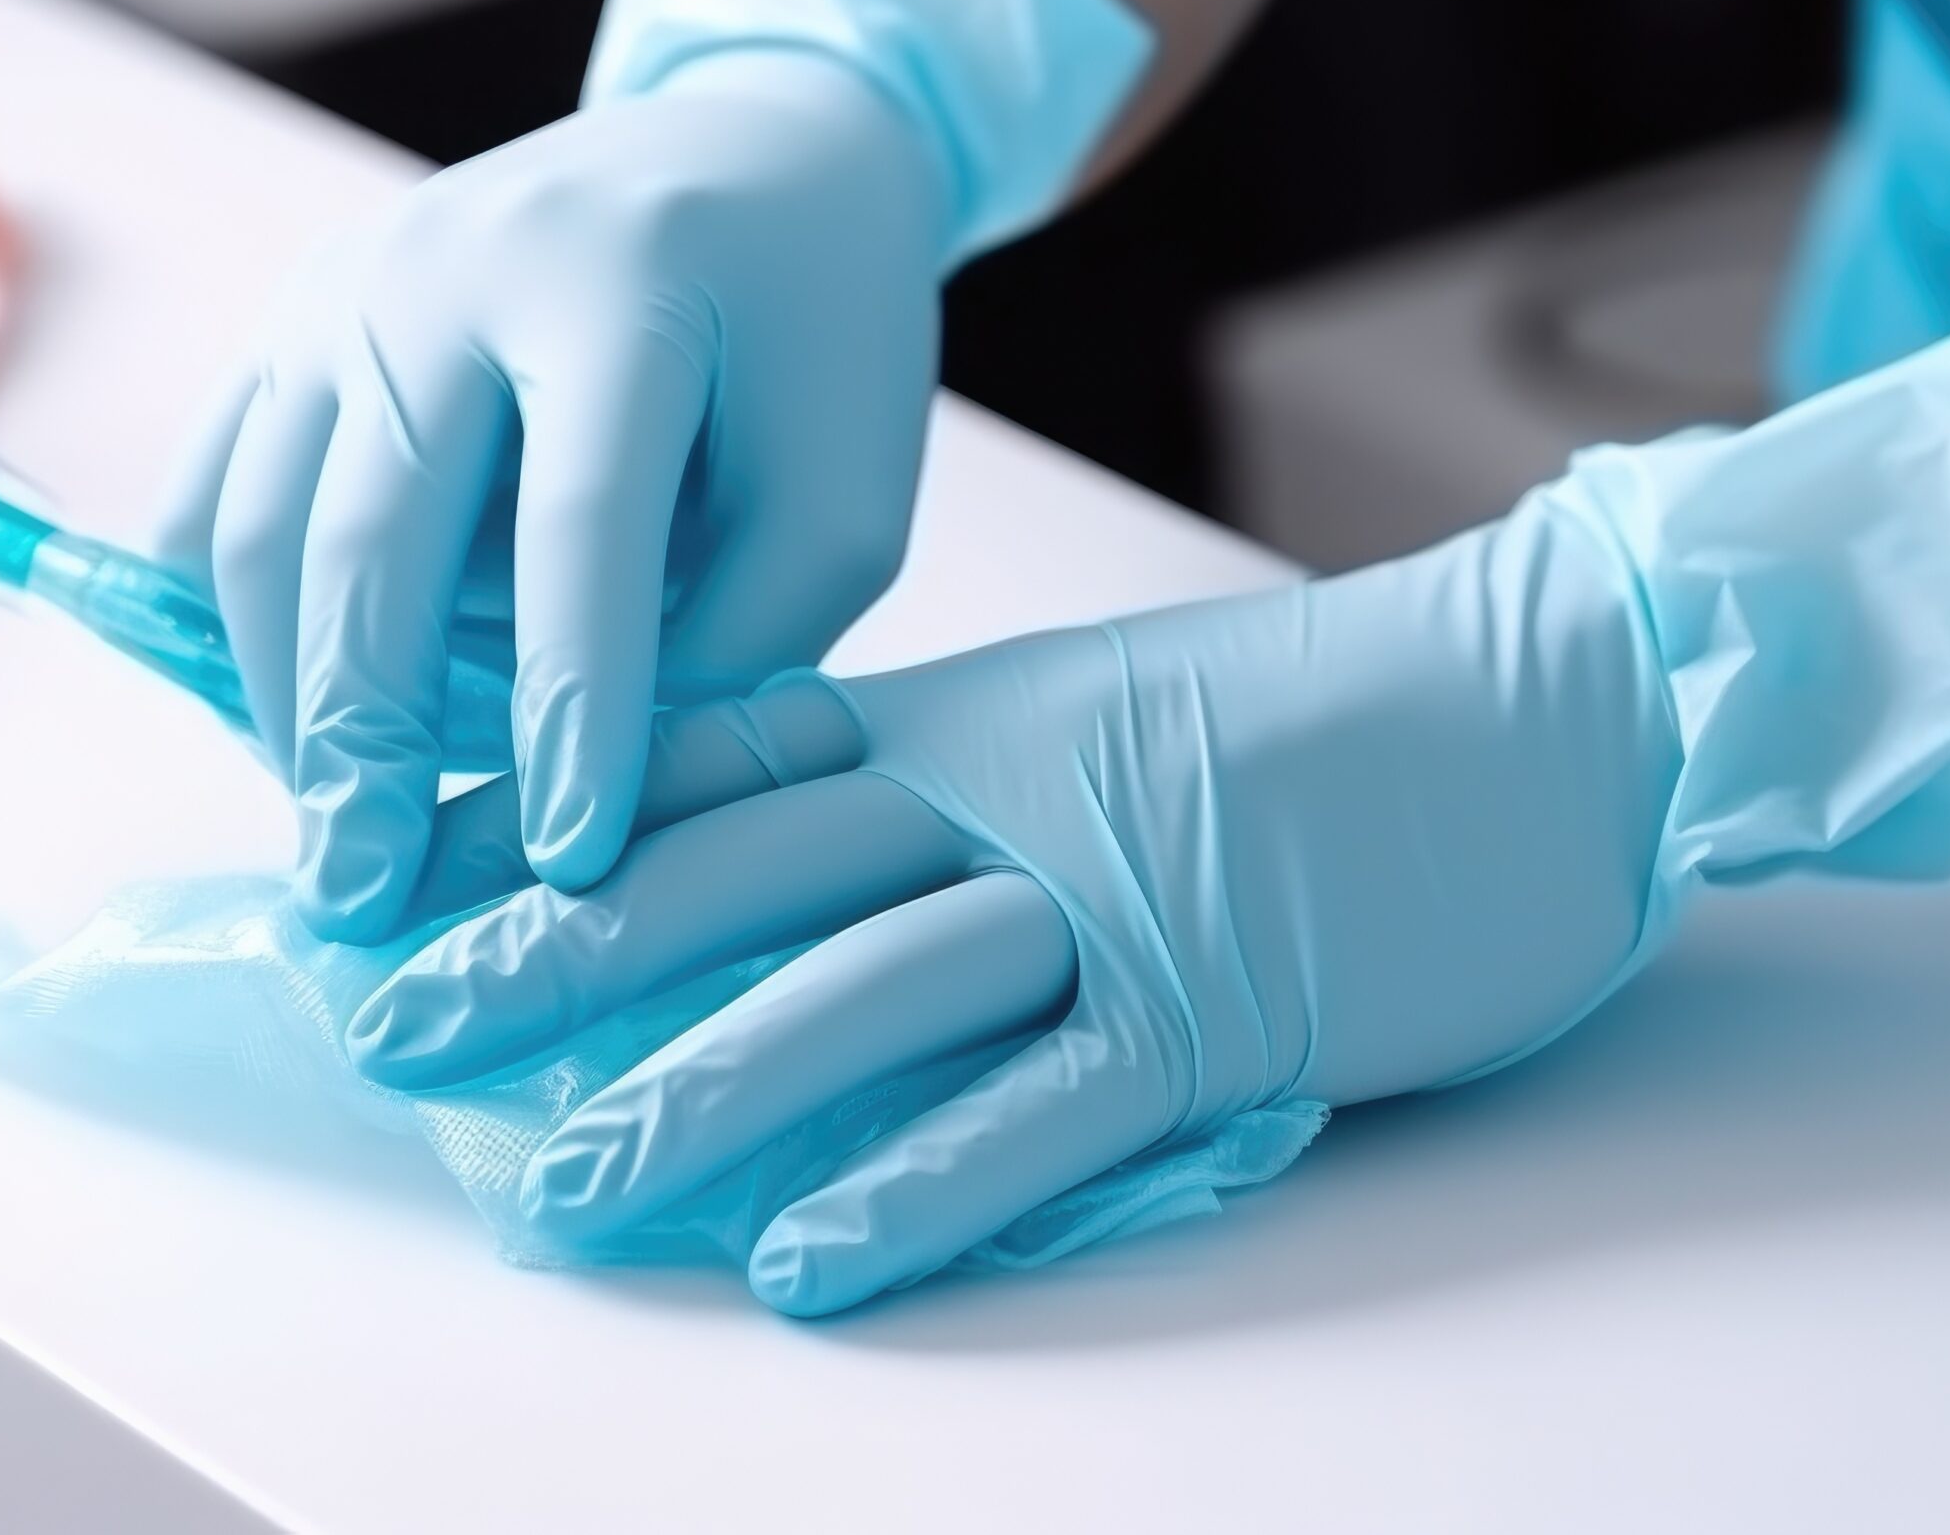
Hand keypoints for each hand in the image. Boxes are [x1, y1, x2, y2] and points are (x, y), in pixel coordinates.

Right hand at [156, 52, 948, 942]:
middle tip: (366, 894)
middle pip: (376, 536)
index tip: (570, 858)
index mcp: (622, 287)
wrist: (747, 152)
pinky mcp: (296, 319)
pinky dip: (238, 626)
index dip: (572, 705)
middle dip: (369, 739)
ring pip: (266, 527)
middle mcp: (455, 270)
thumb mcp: (840, 485)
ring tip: (338, 833)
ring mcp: (348, 286)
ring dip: (288, 698)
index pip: (579, 526)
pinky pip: (220, 493)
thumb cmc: (817, 336)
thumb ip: (743, 633)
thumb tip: (598, 786)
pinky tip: (298, 724)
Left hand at [349, 503, 1679, 1313]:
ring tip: (563, 1187)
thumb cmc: (1338, 719)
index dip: (569, 812)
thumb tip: (834, 865)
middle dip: (560, 948)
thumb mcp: (1122, 718)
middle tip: (399, 1021)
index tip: (431, 863)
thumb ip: (975, 783)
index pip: (732, 757)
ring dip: (704, 1089)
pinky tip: (811, 1257)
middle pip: (747, 868)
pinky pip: (1047, 1107)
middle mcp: (1015, 794)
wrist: (1550, 693)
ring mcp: (1115, 898)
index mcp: (981, 716)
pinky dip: (923, 1182)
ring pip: (868, 990)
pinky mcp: (1223, 1007)